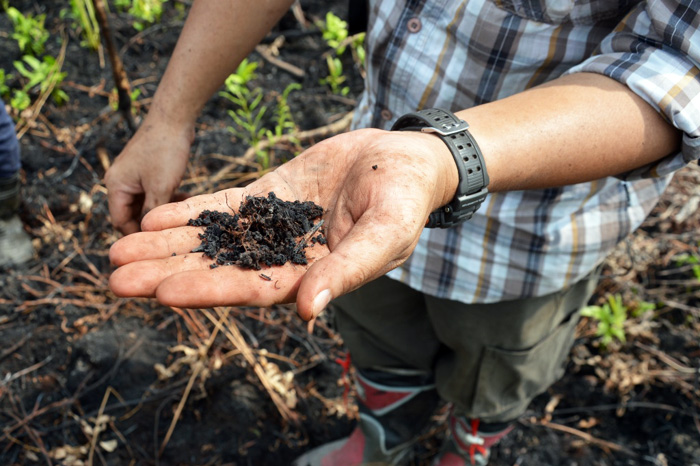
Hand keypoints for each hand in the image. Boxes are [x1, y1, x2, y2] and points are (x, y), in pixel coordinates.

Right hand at [105, 118, 193, 234]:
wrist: (174, 118)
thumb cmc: (165, 151)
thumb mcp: (161, 187)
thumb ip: (151, 212)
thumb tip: (148, 234)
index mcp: (115, 186)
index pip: (120, 221)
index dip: (137, 234)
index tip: (157, 244)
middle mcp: (119, 181)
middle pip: (131, 213)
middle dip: (150, 222)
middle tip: (171, 231)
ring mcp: (133, 175)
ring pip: (144, 203)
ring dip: (160, 210)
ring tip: (180, 213)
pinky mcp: (146, 170)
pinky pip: (152, 192)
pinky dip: (164, 198)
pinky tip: (182, 199)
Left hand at [108, 128, 457, 319]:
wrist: (404, 159)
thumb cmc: (405, 200)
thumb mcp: (386, 233)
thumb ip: (349, 269)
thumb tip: (310, 310)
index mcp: (314, 277)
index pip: (253, 289)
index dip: (209, 290)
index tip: (164, 291)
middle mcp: (285, 258)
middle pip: (219, 269)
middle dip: (169, 272)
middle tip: (117, 278)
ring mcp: (273, 227)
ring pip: (213, 240)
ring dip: (167, 246)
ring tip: (118, 251)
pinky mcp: (269, 196)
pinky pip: (224, 207)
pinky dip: (189, 214)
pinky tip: (153, 218)